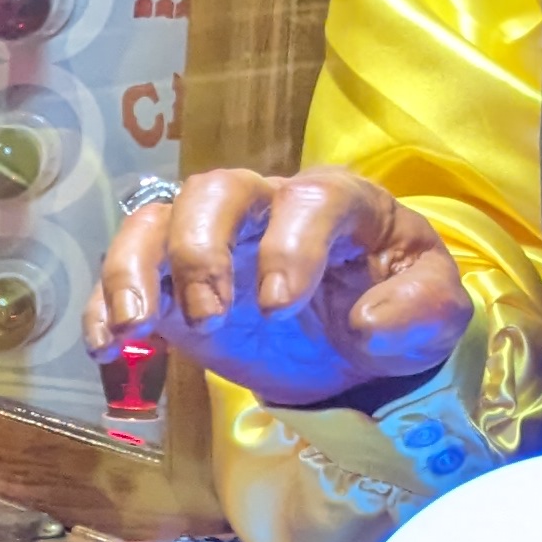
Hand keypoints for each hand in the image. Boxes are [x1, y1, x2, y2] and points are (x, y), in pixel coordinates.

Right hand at [83, 166, 469, 408]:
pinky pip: (125, 275)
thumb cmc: (395, 312)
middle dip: (201, 248)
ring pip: (157, 219)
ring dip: (134, 267)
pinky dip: (104, 305)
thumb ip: (421, 308)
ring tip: (133, 327)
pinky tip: (106, 347)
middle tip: (210, 315)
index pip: (310, 200)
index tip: (278, 307)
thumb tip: (364, 321)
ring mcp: (210, 241)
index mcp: (336, 203)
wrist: (352, 351)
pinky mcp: (172, 284)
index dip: (288, 246)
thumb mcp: (437, 313)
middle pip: (216, 190)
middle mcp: (265, 207)